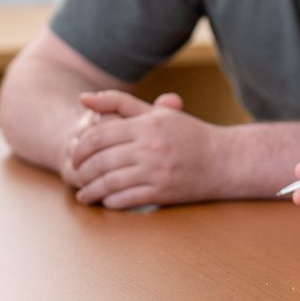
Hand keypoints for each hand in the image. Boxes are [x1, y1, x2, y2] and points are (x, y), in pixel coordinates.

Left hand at [64, 90, 224, 209]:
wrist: (225, 161)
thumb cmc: (189, 135)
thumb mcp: (156, 114)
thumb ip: (119, 103)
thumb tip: (83, 98)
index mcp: (146, 126)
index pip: (99, 135)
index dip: (80, 148)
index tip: (74, 156)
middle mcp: (150, 148)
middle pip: (101, 161)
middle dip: (82, 171)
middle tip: (76, 176)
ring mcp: (157, 172)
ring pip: (111, 183)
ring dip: (92, 191)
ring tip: (83, 196)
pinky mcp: (164, 192)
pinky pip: (128, 199)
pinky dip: (112, 202)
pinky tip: (106, 202)